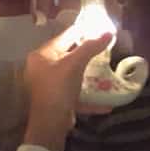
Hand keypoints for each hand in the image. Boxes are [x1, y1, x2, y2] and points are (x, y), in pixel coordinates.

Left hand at [23, 27, 112, 150]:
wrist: (51, 123)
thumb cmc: (58, 87)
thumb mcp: (74, 64)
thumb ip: (90, 48)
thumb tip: (108, 33)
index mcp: (41, 56)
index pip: (63, 38)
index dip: (80, 32)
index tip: (96, 27)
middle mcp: (41, 69)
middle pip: (67, 57)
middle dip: (86, 55)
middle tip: (104, 49)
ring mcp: (48, 86)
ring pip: (71, 76)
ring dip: (88, 77)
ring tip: (105, 71)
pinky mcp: (57, 101)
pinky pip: (75, 95)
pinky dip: (89, 98)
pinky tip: (106, 103)